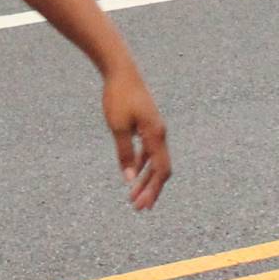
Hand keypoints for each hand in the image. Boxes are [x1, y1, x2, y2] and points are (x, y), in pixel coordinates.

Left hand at [102, 62, 170, 210]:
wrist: (121, 71)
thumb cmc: (118, 97)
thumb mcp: (118, 127)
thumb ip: (125, 153)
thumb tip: (129, 178)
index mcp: (155, 135)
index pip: (161, 170)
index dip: (153, 190)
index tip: (142, 205)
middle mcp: (159, 133)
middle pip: (161, 169)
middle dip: (151, 190)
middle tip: (139, 208)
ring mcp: (155, 129)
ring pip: (156, 161)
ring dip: (147, 179)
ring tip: (135, 195)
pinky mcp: (148, 125)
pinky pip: (150, 150)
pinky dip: (144, 164)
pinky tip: (134, 171)